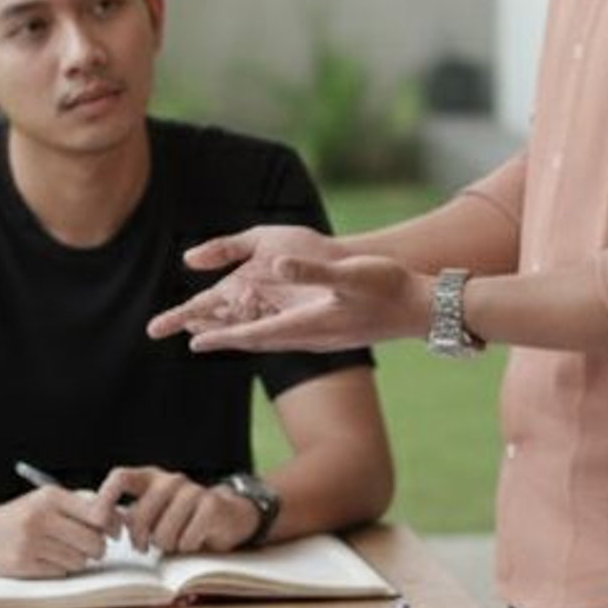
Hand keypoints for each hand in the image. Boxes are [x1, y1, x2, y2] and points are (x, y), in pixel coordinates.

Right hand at [0, 486, 117, 578]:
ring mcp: (30, 542)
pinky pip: (61, 572)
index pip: (97, 513)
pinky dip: (60, 568)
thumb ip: (79, 506)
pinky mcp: (23, 564)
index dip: (112, 524)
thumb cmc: (20, 516)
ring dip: (77, 559)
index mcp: (49, 497)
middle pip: (93, 541)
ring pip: (79, 560)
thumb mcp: (45, 500)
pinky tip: (46, 558)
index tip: (114, 530)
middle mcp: (40, 517)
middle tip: (90, 546)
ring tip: (62, 550)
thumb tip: (115, 520)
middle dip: (97, 547)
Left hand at [96, 465, 261, 559]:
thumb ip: (129, 516)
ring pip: (163, 533)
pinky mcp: (212, 504)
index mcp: (149, 478)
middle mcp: (170, 480)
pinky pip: (187, 539)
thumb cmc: (180, 519)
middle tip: (144, 547)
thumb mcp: (152, 513)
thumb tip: (98, 525)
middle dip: (139, 540)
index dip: (105, 499)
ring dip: (166, 546)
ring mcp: (192, 490)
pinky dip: (187, 548)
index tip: (98, 523)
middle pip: (139, 515)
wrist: (227, 516)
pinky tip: (192, 542)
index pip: (120, 477)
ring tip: (174, 543)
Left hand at [151, 245, 432, 353]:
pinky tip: (259, 324)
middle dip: (222, 337)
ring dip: (239, 334)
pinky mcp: (330, 331)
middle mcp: (309, 336)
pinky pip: (285, 334)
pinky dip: (261, 330)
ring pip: (269, 338)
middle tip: (186, 337)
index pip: (255, 335)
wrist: (421, 309)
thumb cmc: (389, 288)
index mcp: (308, 323)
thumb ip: (313, 272)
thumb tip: (275, 266)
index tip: (193, 342)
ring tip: (211, 332)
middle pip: (255, 340)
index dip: (223, 337)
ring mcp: (320, 336)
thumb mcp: (349, 274)